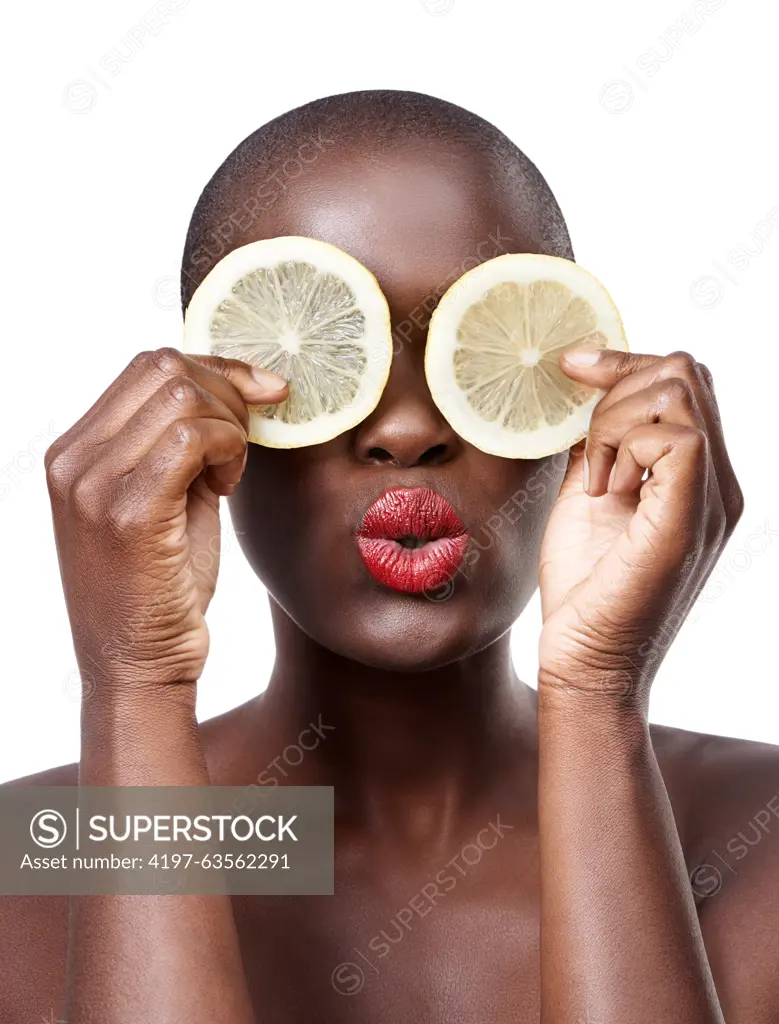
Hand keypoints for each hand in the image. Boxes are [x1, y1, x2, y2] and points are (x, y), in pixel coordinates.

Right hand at [45, 347, 286, 694]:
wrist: (140, 668)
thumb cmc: (160, 589)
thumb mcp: (164, 500)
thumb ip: (180, 445)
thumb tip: (232, 389)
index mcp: (74, 452)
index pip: (146, 366)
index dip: (216, 368)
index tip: (262, 391)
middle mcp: (72, 461)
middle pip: (164, 368)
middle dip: (228, 390)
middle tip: (249, 437)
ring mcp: (93, 485)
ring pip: (183, 397)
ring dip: (230, 426)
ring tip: (229, 474)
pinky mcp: (128, 513)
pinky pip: (193, 438)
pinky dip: (229, 449)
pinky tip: (228, 485)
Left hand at [537, 349, 742, 706]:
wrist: (583, 660)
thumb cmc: (584, 588)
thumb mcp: (586, 496)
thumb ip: (598, 446)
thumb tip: (583, 396)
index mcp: (697, 477)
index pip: (685, 381)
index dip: (626, 361)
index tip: (571, 367)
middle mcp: (718, 483)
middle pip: (686, 372)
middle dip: (618, 385)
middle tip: (584, 446)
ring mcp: (711, 499)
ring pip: (678, 391)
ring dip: (614, 422)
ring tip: (595, 480)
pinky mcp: (691, 517)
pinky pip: (675, 435)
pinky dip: (621, 446)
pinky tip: (603, 490)